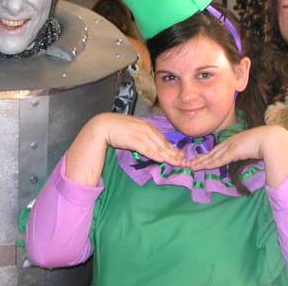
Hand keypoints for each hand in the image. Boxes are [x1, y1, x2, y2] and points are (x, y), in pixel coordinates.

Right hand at [66, 113, 185, 186]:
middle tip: (185, 162)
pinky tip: (163, 160)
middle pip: (163, 143)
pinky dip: (156, 155)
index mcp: (146, 126)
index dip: (172, 148)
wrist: (103, 125)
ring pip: (158, 147)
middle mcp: (146, 129)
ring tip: (178, 163)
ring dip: (169, 156)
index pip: (162, 139)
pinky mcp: (134, 140)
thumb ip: (141, 137)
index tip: (181, 155)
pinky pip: (147, 149)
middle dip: (175, 153)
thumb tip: (149, 146)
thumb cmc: (116, 128)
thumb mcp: (132, 131)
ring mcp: (141, 134)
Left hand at [189, 126, 265, 170]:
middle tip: (189, 163)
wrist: (269, 138)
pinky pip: (218, 160)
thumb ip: (248, 150)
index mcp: (234, 141)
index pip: (218, 150)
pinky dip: (209, 164)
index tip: (199, 158)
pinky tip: (201, 167)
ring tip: (190, 166)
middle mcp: (229, 143)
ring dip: (200, 163)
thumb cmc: (265, 142)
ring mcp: (230, 147)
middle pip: (211, 153)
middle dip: (200, 159)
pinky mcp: (232, 153)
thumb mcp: (253, 146)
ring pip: (212, 157)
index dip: (208, 155)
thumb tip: (248, 155)